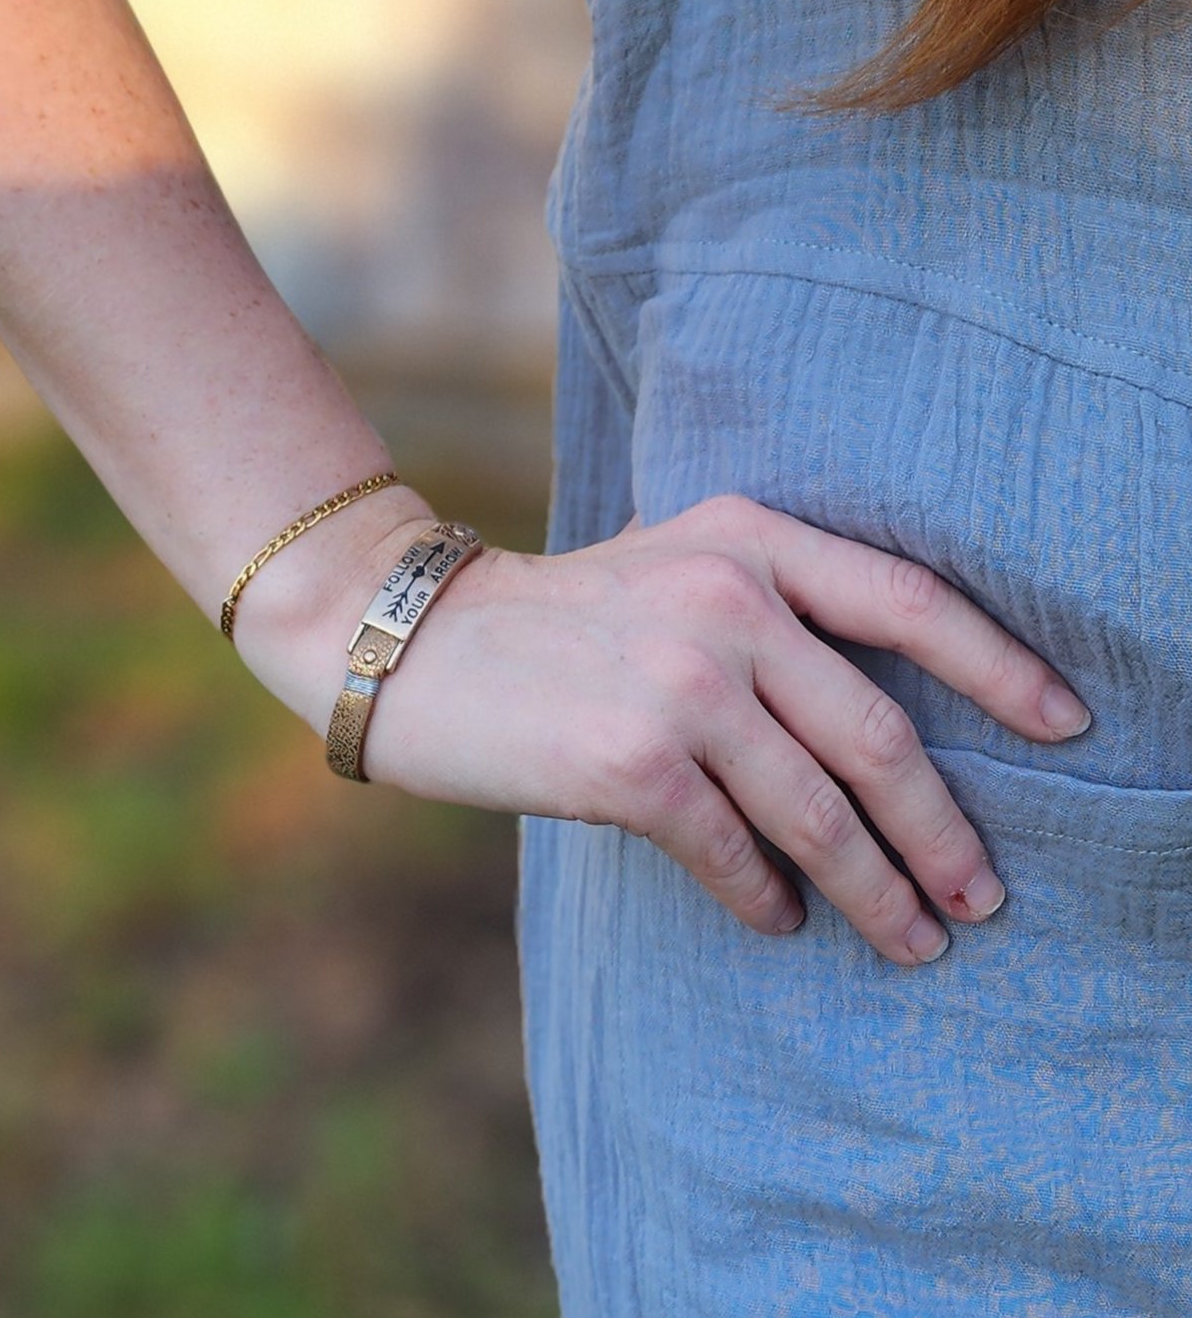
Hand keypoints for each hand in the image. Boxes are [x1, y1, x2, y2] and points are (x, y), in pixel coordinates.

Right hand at [248, 494, 1092, 965]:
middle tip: (981, 894)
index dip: (1001, 667)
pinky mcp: (632, 763)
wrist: (416, 641)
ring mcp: (681, 682)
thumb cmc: (554, 618)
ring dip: (877, 889)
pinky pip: (734, 851)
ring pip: (819, 811)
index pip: (910, 601)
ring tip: (914, 940)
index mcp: (748, 540)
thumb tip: (868, 738)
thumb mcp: (668, 569)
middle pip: (881, 735)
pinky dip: (768, 897)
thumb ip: (769, 611)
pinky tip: (781, 922)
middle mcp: (726, 600)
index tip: (1065, 726)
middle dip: (944, 830)